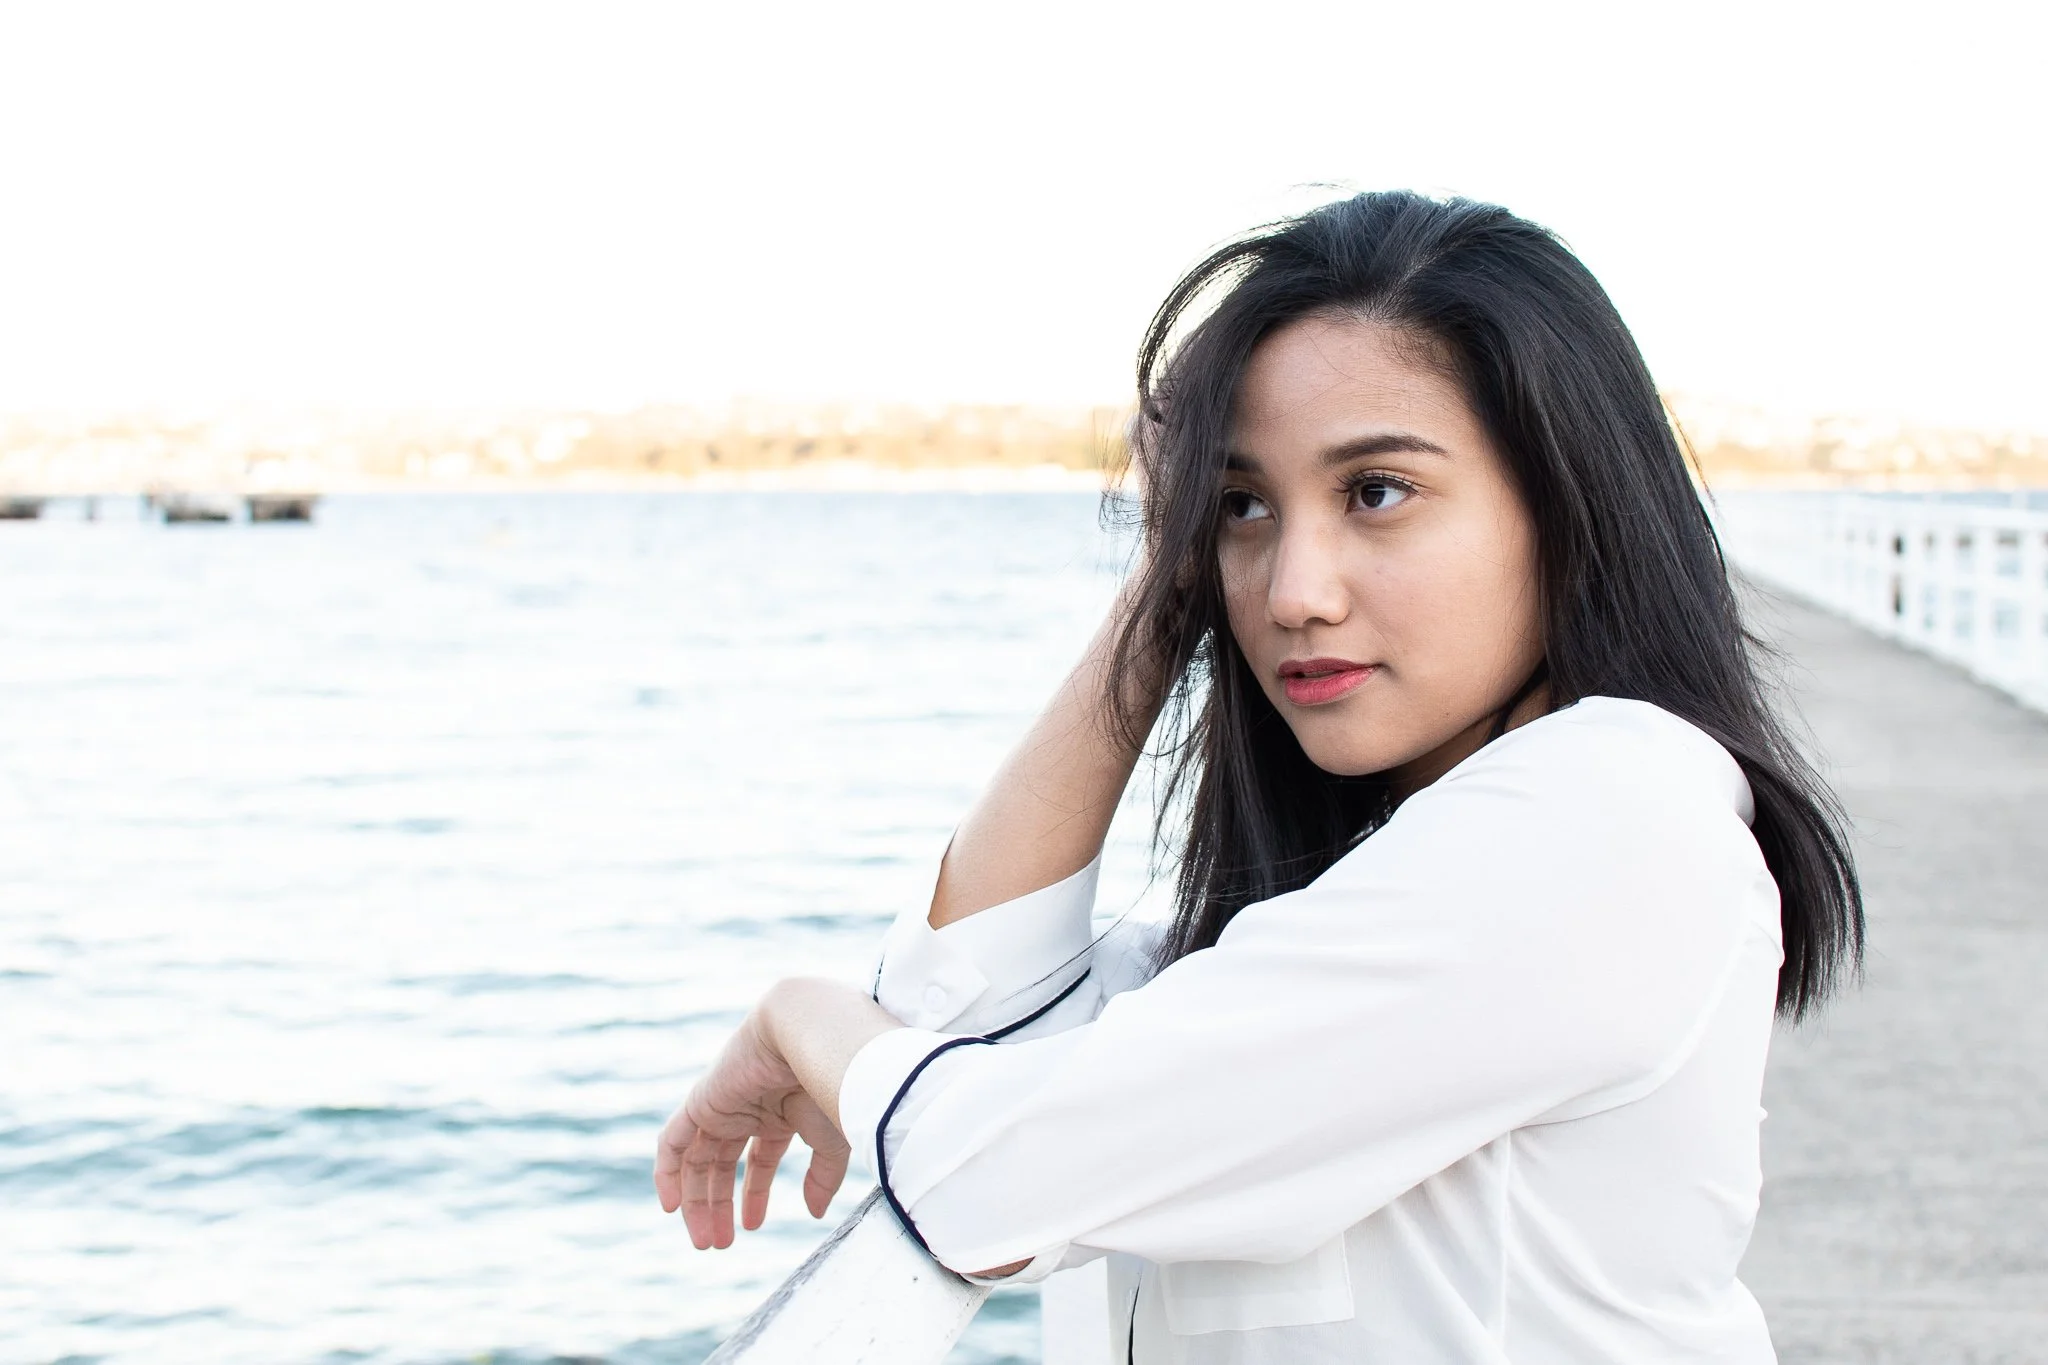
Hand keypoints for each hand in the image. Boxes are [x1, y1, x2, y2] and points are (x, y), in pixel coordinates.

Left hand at [653, 1001, 851, 1249]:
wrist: (807, 1035)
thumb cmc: (827, 1080)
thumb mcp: (831, 1139)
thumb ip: (822, 1177)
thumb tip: (813, 1214)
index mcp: (779, 1115)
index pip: (759, 1160)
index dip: (754, 1196)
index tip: (752, 1227)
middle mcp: (747, 1111)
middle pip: (722, 1165)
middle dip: (718, 1206)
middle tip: (718, 1244)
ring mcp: (721, 1106)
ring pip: (698, 1160)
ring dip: (695, 1200)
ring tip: (703, 1239)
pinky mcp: (700, 1102)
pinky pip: (673, 1141)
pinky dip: (667, 1172)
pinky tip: (671, 1206)